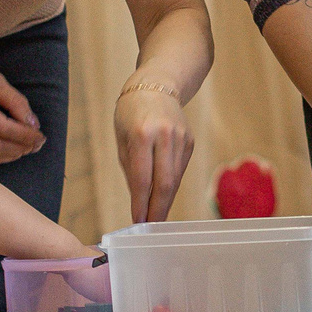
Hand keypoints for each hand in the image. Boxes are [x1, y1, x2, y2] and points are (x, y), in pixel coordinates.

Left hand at [115, 84, 194, 222]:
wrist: (157, 85)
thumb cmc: (131, 113)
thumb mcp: (122, 138)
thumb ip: (130, 168)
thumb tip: (139, 199)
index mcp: (142, 133)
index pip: (143, 178)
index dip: (141, 203)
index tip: (137, 220)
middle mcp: (165, 136)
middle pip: (165, 183)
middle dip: (157, 209)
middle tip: (151, 226)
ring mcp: (181, 138)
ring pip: (175, 179)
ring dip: (165, 200)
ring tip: (156, 216)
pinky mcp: (189, 141)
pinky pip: (179, 170)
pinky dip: (171, 185)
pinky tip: (163, 195)